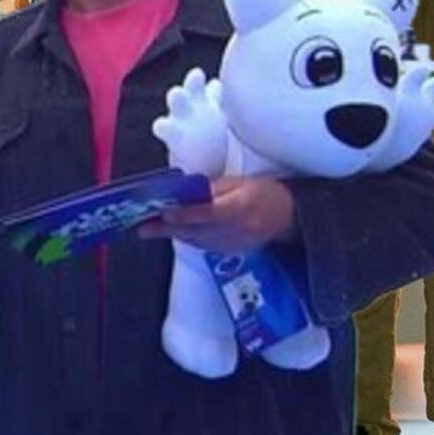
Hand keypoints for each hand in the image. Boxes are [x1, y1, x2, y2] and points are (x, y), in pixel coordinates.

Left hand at [137, 177, 295, 251]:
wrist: (289, 217)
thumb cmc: (264, 194)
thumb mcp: (239, 182)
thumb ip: (212, 189)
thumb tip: (186, 193)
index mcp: (240, 208)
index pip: (208, 213)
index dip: (185, 215)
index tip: (164, 213)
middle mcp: (236, 230)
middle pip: (196, 231)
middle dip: (167, 229)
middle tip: (144, 226)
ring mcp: (233, 244)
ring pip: (196, 241)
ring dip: (173, 235)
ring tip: (150, 229)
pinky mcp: (231, 251)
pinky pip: (204, 246)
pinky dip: (187, 239)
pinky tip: (173, 233)